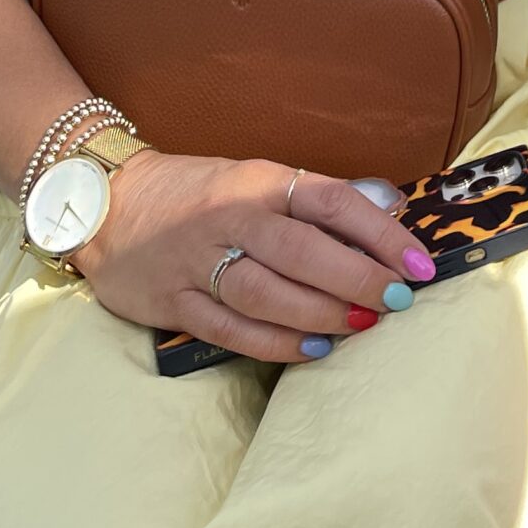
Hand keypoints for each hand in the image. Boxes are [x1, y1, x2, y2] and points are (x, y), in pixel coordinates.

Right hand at [73, 152, 435, 363]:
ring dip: (322, 313)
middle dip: (358, 278)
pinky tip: (312, 348)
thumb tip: (382, 218)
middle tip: (397, 300)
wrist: (108, 204)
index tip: (418, 261)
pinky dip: (276, 343)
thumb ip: (308, 202)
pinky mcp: (174, 301)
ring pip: (269, 294)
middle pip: (303, 251)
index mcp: (258, 180)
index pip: (331, 201)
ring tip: (362, 325)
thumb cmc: (198, 194)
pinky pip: (232, 329)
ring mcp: (198, 261)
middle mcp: (230, 217)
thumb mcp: (252, 179)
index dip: (380, 232)